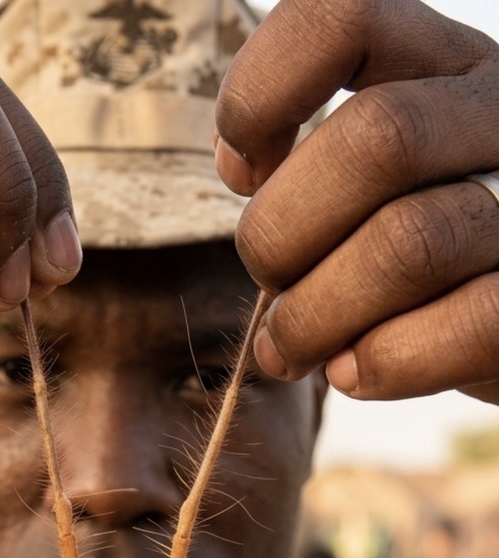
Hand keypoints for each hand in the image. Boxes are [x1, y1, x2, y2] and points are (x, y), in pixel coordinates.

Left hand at [215, 0, 498, 403]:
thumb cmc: (414, 259)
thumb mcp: (369, 183)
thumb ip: (314, 162)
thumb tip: (246, 168)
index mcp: (444, 64)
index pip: (344, 17)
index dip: (263, 93)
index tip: (242, 171)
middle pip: (376, 141)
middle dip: (283, 234)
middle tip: (269, 285)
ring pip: (411, 244)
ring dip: (317, 316)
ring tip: (293, 348)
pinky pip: (465, 327)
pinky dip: (384, 363)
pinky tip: (353, 372)